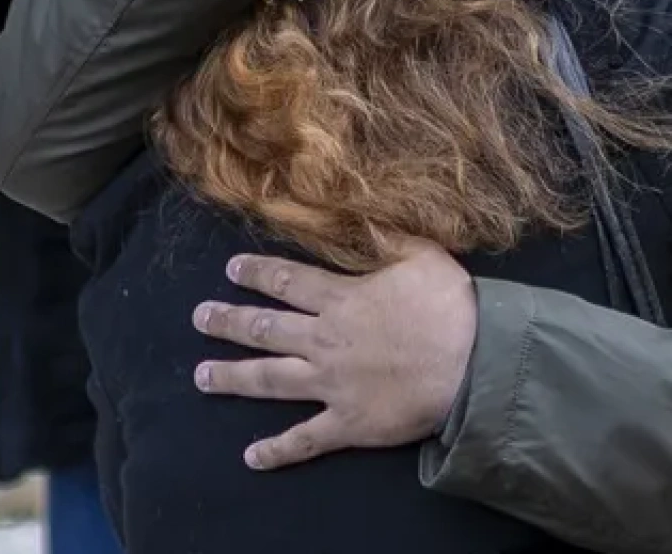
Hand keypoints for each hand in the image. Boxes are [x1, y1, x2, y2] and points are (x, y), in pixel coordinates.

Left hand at [192, 239, 476, 469]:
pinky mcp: (347, 423)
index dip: (257, 274)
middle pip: (265, 329)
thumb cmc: (450, 308)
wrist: (472, 365)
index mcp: (342, 300)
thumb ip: (388, 237)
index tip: (231, 270)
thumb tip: (362, 214)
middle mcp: (325, 341)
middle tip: (199, 318)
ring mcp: (332, 385)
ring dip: (233, 378)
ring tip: (201, 377)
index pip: (288, 282)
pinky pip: (305, 439)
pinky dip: (277, 450)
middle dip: (228, 323)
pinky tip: (251, 457)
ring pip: (270, 379)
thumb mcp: (423, 255)